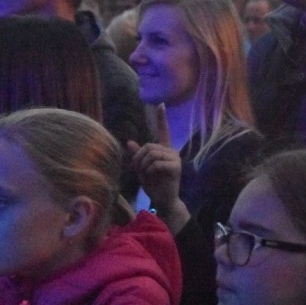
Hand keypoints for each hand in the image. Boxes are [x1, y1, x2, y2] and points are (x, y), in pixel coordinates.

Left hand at [126, 104, 189, 233]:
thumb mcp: (142, 169)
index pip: (164, 130)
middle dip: (139, 158)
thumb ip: (138, 156)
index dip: (162, 118)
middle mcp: (171, 151)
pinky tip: (152, 176)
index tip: (161, 104)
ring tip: (146, 174)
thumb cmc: (154, 185)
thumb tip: (129, 142)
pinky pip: (156, 163)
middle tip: (140, 170)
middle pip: (149, 146)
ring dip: (143, 165)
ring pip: (151, 154)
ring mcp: (175, 158)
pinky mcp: (176, 166)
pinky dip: (149, 170)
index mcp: (164, 150)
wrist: (163, 200)